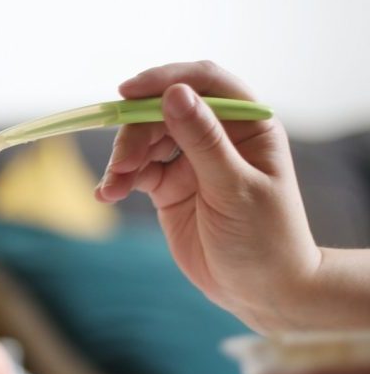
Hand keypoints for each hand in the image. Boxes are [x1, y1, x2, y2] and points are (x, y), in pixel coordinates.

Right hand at [93, 61, 320, 331]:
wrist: (262, 292)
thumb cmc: (265, 239)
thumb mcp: (234, 188)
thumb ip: (202, 140)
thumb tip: (173, 93)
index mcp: (247, 125)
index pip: (206, 83)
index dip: (166, 80)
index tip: (128, 92)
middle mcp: (218, 135)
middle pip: (164, 111)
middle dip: (136, 132)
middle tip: (121, 164)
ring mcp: (190, 160)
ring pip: (144, 139)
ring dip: (123, 158)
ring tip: (114, 187)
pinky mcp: (168, 186)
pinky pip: (136, 170)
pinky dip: (118, 179)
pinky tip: (108, 195)